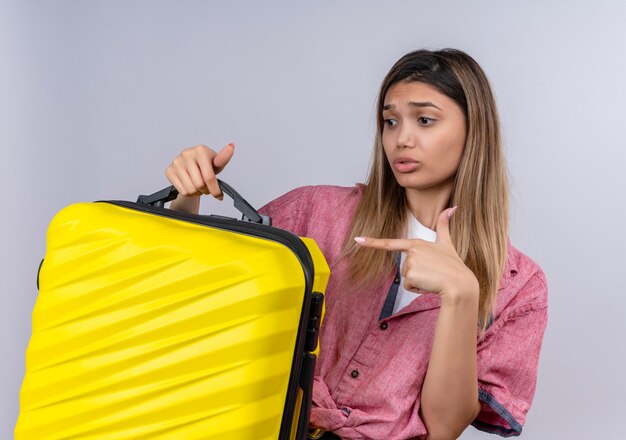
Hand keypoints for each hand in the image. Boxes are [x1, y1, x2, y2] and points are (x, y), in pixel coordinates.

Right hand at [165, 143, 234, 199]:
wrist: (192, 164)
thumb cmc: (206, 163)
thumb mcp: (217, 162)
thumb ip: (223, 158)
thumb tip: (231, 146)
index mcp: (200, 150)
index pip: (209, 176)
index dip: (215, 189)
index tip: (218, 196)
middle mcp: (187, 154)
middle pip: (200, 184)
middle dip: (206, 190)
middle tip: (207, 188)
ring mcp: (176, 162)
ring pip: (190, 189)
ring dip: (197, 192)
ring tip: (199, 186)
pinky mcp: (169, 171)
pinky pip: (182, 191)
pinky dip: (189, 193)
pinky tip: (191, 186)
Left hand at [355, 206, 478, 299]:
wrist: (461, 284)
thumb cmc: (454, 265)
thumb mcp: (447, 243)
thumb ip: (445, 225)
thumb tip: (452, 206)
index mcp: (416, 243)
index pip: (390, 243)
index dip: (372, 242)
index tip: (357, 240)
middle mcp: (411, 251)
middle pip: (404, 268)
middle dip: (417, 274)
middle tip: (433, 272)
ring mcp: (410, 262)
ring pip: (407, 278)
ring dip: (418, 281)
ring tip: (432, 278)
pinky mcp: (411, 274)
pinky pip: (409, 286)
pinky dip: (418, 289)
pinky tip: (429, 284)